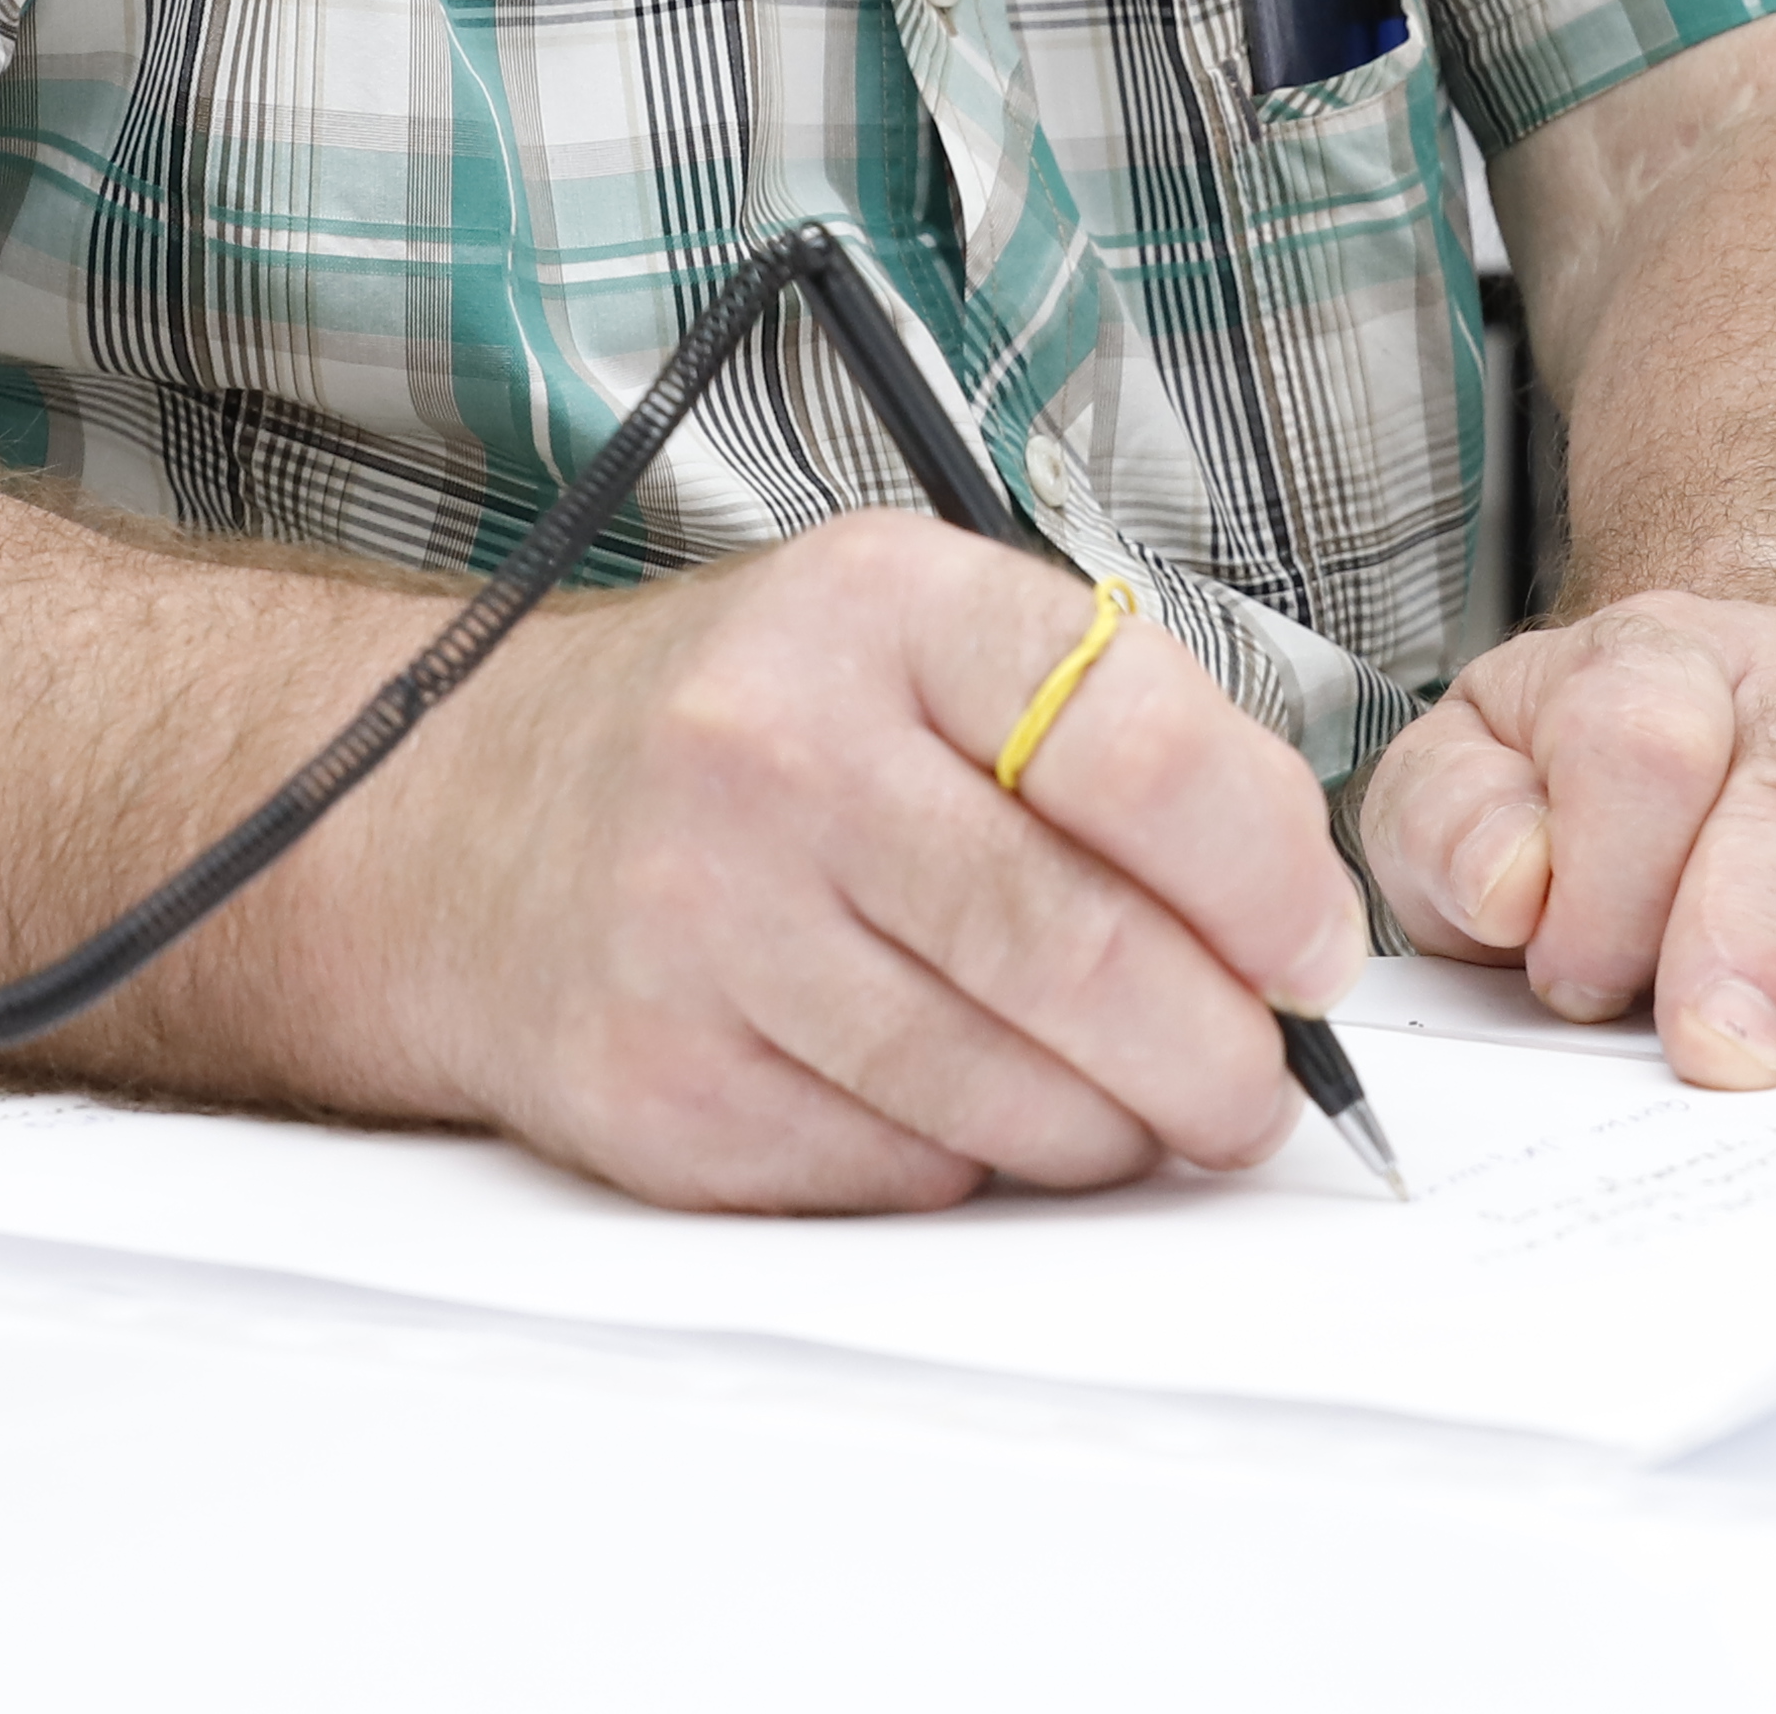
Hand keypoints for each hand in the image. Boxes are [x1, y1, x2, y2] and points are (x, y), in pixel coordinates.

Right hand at [388, 516, 1370, 1211]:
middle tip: (1257, 1087)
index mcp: (882, 606)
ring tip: (1126, 1102)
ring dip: (1111, 1129)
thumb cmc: (743, 728)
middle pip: (1085, 953)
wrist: (463, 823)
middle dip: (1220, 1055)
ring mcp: (705, 925)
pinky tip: (959, 1104)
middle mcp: (779, 751)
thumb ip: (1107, 733)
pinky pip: (901, 1170)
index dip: (1270, 880)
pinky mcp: (663, 1084)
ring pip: (1007, 1092)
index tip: (1313, 953)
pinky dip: (972, 1161)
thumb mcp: (912, 635)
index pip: (1142, 752)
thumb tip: (1291, 923)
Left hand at [1361, 592, 1775, 1085]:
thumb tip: (1509, 883)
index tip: (1572, 976)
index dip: (1607, 869)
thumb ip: (1453, 821)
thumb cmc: (1591, 773)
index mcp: (1652, 659)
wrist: (1737, 701)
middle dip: (1749, 935)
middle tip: (1723, 1049)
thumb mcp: (1470, 768)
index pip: (1639, 734)